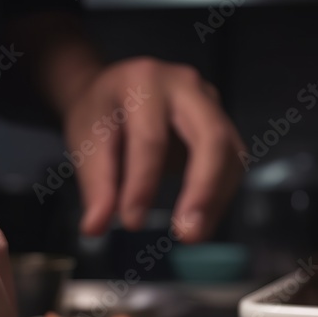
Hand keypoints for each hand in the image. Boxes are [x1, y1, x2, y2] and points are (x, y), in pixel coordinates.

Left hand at [63, 57, 243, 241]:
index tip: (131, 223)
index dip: (142, 183)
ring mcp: (210, 101)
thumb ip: (95, 184)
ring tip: (193, 235)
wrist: (114, 90)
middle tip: (188, 234)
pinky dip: (218, 197)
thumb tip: (95, 228)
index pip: (150, 137)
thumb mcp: (85, 141)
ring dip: (215, 200)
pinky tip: (200, 221)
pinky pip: (232, 162)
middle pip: (211, 136)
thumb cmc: (100, 113)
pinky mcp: (222, 123)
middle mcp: (186, 85)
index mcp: (144, 81)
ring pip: (230, 152)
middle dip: (203, 189)